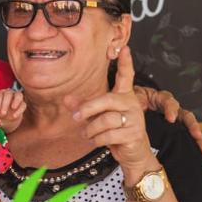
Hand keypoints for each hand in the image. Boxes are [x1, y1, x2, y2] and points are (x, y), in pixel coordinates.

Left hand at [0, 89, 25, 131]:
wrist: (6, 118)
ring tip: (12, 108)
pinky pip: (23, 104)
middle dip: (5, 103)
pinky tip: (15, 116)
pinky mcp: (22, 104)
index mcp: (0, 94)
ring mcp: (17, 98)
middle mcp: (9, 93)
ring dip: (16, 101)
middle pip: (8, 94)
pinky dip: (20, 110)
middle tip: (3, 113)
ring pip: (19, 95)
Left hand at [67, 47, 155, 179]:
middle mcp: (131, 104)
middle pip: (106, 100)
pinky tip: (97, 141)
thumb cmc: (115, 131)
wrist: (133, 153)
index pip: (126, 76)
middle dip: (87, 109)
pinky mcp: (134, 134)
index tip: (124, 48)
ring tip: (87, 134)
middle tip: (75, 117)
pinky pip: (108, 135)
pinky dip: (97, 140)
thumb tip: (66, 99)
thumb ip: (83, 107)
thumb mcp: (98, 117)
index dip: (126, 63)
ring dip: (91, 129)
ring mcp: (135, 119)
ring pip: (105, 120)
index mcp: (124, 96)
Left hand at [134, 86, 201, 154]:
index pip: (168, 101)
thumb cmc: (133, 103)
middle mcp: (170, 108)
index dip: (171, 109)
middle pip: (184, 113)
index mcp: (160, 99)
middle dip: (190, 124)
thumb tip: (141, 105)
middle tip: (194, 133)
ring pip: (188, 124)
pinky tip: (199, 149)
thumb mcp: (135, 98)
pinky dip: (194, 141)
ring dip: (195, 133)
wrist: (130, 113)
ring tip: (201, 144)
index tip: (171, 118)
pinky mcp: (175, 129)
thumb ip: (139, 99)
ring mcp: (174, 119)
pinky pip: (186, 134)